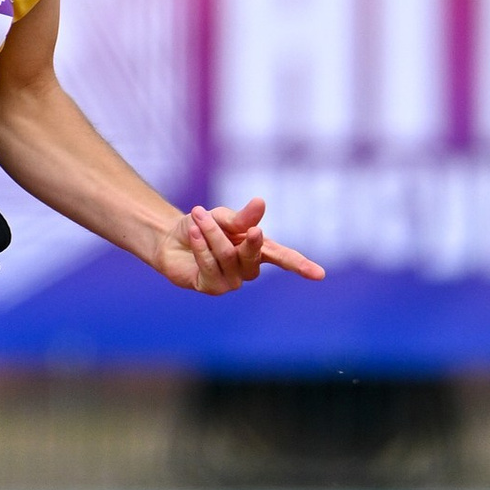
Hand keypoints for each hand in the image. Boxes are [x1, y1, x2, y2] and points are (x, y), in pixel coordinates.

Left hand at [156, 197, 324, 293]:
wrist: (170, 238)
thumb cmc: (203, 226)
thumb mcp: (224, 217)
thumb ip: (242, 217)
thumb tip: (261, 202)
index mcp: (258, 250)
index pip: (284, 258)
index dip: (300, 265)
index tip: (319, 275)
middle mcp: (247, 269)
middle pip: (254, 257)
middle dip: (249, 240)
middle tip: (250, 229)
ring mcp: (230, 281)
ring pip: (227, 256)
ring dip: (211, 233)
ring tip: (198, 214)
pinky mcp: (211, 287)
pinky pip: (209, 265)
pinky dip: (201, 245)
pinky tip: (193, 231)